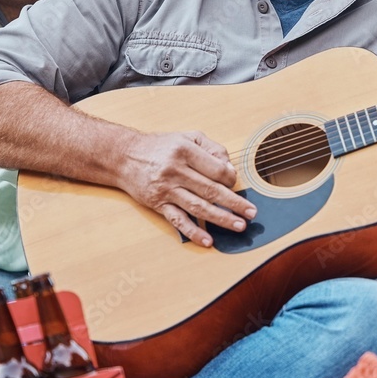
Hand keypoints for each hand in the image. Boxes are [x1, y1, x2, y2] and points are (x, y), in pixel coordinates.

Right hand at [116, 130, 256, 247]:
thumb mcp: (188, 137)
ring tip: (239, 226)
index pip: (217, 169)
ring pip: (198, 207)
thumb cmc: (161, 146)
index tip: (235, 182)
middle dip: (235, 203)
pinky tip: (208, 240)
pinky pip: (178, 220)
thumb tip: (229, 168)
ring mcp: (166, 189)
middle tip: (252, 213)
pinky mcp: (158, 204)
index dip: (231, 177)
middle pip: (211, 190)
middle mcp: (175, 170)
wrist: (124, 155)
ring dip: (221, 219)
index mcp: (185, 151)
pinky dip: (193, 232)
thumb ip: (212, 148)